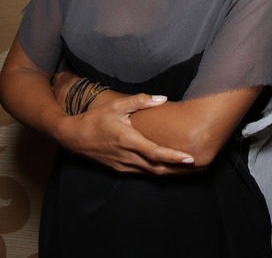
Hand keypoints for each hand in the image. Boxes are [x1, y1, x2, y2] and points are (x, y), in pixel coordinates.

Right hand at [54, 93, 197, 174]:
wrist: (72, 137)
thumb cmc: (96, 119)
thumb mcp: (117, 106)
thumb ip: (140, 101)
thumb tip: (162, 98)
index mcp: (128, 140)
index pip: (155, 152)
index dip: (174, 157)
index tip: (190, 158)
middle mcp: (127, 156)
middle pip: (157, 167)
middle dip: (178, 169)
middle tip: (199, 166)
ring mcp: (123, 165)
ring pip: (151, 173)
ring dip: (170, 172)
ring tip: (189, 170)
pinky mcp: (119, 169)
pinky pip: (142, 173)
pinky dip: (157, 172)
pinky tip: (169, 169)